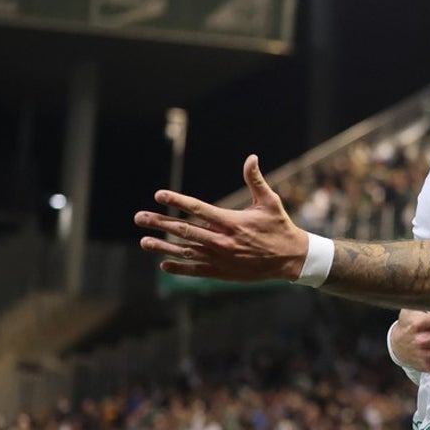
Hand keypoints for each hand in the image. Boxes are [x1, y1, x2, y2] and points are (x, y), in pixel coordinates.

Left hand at [134, 154, 307, 281]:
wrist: (290, 259)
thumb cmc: (279, 227)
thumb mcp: (270, 202)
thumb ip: (256, 180)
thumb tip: (251, 158)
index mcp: (230, 222)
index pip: (197, 208)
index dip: (176, 200)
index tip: (159, 195)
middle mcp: (221, 241)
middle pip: (184, 230)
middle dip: (160, 223)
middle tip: (139, 218)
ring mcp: (220, 258)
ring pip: (185, 251)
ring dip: (163, 246)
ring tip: (144, 241)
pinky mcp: (222, 272)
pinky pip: (196, 270)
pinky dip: (179, 268)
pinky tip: (164, 264)